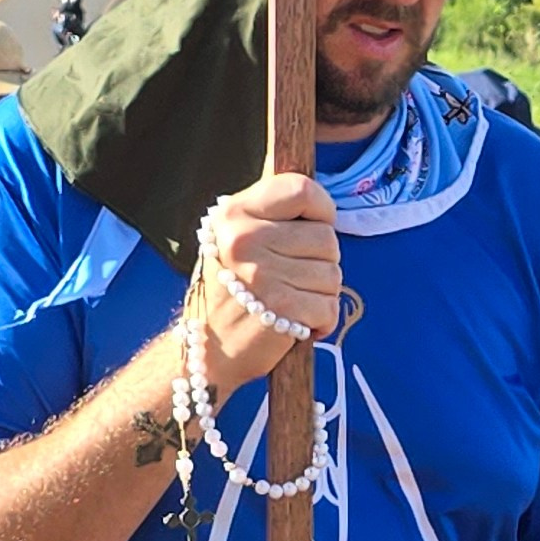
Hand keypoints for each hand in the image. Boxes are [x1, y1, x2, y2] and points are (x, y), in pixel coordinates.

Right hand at [198, 173, 341, 397]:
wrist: (206, 351)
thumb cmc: (230, 291)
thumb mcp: (235, 238)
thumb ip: (270, 214)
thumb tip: (314, 195)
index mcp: (233, 214)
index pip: (300, 189)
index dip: (321, 209)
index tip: (316, 225)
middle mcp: (245, 240)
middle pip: (326, 237)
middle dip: (321, 261)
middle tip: (292, 277)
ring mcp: (263, 275)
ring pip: (333, 274)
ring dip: (321, 293)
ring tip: (290, 300)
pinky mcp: (281, 310)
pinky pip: (330, 306)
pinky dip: (321, 320)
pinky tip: (296, 322)